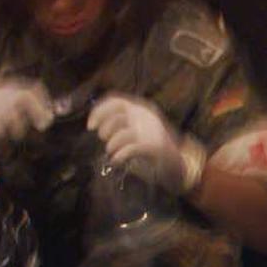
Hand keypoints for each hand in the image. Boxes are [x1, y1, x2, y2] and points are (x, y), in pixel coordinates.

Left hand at [89, 94, 205, 194]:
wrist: (176, 166)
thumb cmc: (150, 149)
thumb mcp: (134, 131)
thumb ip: (119, 125)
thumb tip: (96, 124)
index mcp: (141, 110)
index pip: (117, 101)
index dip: (99, 111)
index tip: (90, 125)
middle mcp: (146, 117)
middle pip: (118, 116)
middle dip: (105, 128)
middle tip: (104, 139)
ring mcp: (152, 132)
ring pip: (123, 133)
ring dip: (112, 145)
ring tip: (111, 153)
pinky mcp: (155, 148)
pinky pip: (131, 149)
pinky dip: (119, 156)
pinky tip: (117, 160)